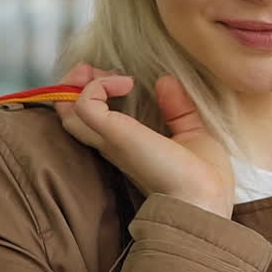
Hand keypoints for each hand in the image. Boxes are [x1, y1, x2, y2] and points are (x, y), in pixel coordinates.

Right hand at [54, 64, 234, 218]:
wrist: (203, 200)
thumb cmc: (204, 179)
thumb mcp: (193, 133)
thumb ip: (178, 108)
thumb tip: (165, 80)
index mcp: (126, 147)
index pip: (89, 121)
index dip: (94, 93)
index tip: (121, 80)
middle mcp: (111, 144)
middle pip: (69, 112)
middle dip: (76, 82)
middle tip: (103, 71)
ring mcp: (109, 140)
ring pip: (67, 108)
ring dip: (80, 81)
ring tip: (111, 74)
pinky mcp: (114, 136)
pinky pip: (85, 104)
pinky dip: (98, 86)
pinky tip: (126, 84)